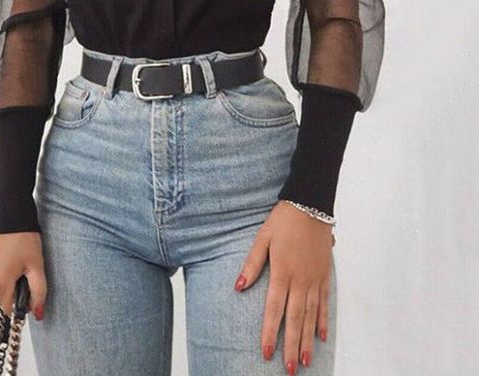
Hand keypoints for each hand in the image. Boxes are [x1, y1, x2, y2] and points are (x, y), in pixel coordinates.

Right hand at [0, 232, 46, 319]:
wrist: (13, 219)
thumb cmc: (24, 239)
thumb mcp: (36, 267)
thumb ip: (38, 292)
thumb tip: (38, 313)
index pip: (11, 309)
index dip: (24, 303)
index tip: (32, 289)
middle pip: (7, 300)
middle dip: (20, 291)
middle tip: (29, 272)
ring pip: (4, 290)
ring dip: (15, 283)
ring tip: (23, 264)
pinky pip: (0, 280)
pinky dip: (9, 277)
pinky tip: (17, 262)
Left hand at [233, 200, 333, 374]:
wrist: (311, 204)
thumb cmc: (283, 220)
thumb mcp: (262, 238)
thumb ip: (252, 264)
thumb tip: (239, 286)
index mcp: (282, 272)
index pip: (274, 309)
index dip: (270, 333)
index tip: (267, 353)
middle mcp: (300, 280)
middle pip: (295, 319)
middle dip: (291, 346)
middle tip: (289, 369)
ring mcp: (314, 279)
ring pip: (311, 315)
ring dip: (307, 339)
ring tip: (305, 361)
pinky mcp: (324, 274)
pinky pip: (324, 302)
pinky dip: (322, 320)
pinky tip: (321, 336)